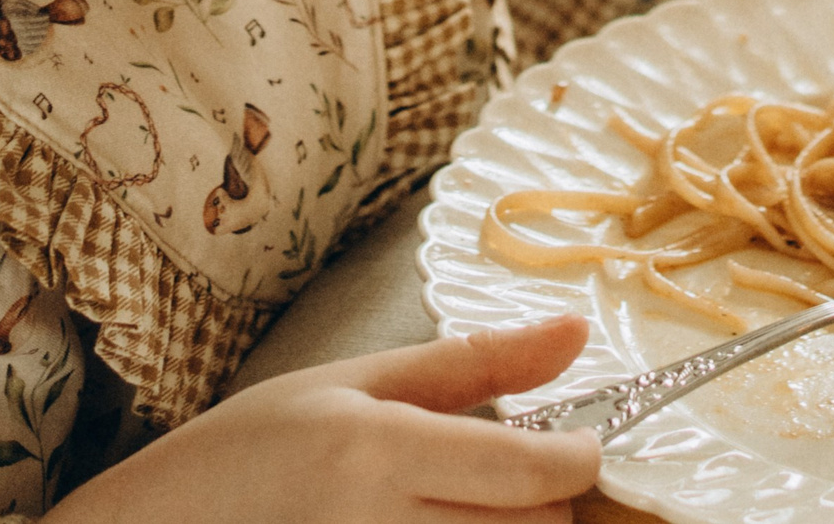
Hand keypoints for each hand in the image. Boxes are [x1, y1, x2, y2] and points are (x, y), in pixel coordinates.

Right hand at [49, 317, 599, 523]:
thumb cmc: (253, 449)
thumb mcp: (358, 382)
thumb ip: (475, 361)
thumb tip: (578, 331)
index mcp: (376, 452)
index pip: (527, 472)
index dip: (579, 457)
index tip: (580, 440)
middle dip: (548, 501)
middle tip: (516, 474)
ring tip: (466, 504)